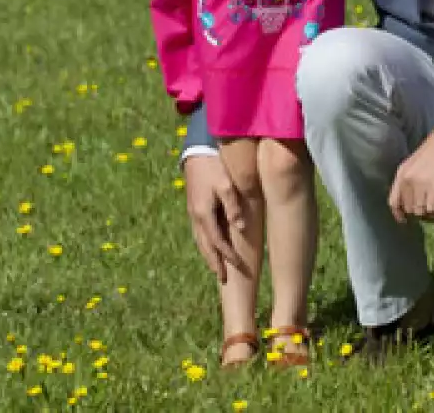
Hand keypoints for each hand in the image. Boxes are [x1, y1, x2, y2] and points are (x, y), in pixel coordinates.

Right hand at [183, 152, 247, 281]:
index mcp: (204, 214)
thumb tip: (240, 227)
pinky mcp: (195, 208)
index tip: (238, 267)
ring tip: (216, 267)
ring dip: (208, 255)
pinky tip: (211, 246)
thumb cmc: (215, 168)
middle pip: (205, 246)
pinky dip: (205, 244)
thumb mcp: (226, 185)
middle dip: (214, 263)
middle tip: (222, 278)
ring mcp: (193, 213)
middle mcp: (196, 217)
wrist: (197, 154)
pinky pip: (200, 232)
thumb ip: (233, 206)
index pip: (217, 242)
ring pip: (200, 240)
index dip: (228, 256)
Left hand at [388, 119, 433, 223]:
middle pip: (408, 208)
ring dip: (427, 213)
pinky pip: (431, 209)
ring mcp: (421, 184)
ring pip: (420, 211)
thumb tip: (413, 197)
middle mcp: (408, 180)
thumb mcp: (415, 162)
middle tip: (428, 210)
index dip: (398, 214)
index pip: (393, 201)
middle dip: (418, 211)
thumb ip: (411, 178)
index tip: (404, 220)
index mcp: (401, 173)